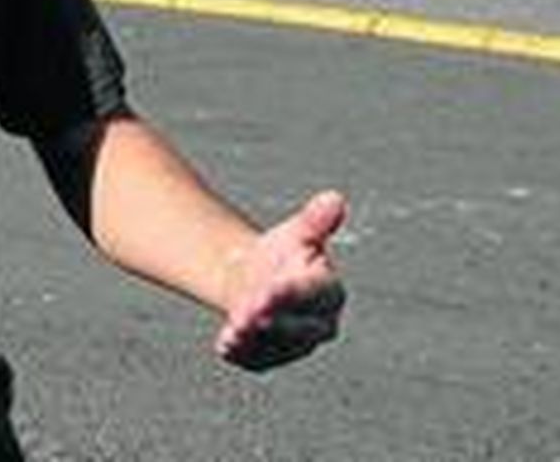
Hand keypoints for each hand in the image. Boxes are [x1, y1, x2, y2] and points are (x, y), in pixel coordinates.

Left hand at [215, 190, 347, 371]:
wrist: (253, 275)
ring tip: (232, 332)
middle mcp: (319, 325)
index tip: (269, 287)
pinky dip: (241, 354)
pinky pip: (257, 361)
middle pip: (298, 328)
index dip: (291, 292)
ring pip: (275, 347)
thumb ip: (314, 221)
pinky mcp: (271, 358)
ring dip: (253, 341)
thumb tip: (334, 198)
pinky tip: (225, 346)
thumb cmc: (281, 253)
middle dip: (271, 320)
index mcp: (329, 292)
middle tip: (246, 312)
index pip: (313, 295)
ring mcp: (296, 345)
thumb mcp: (296, 233)